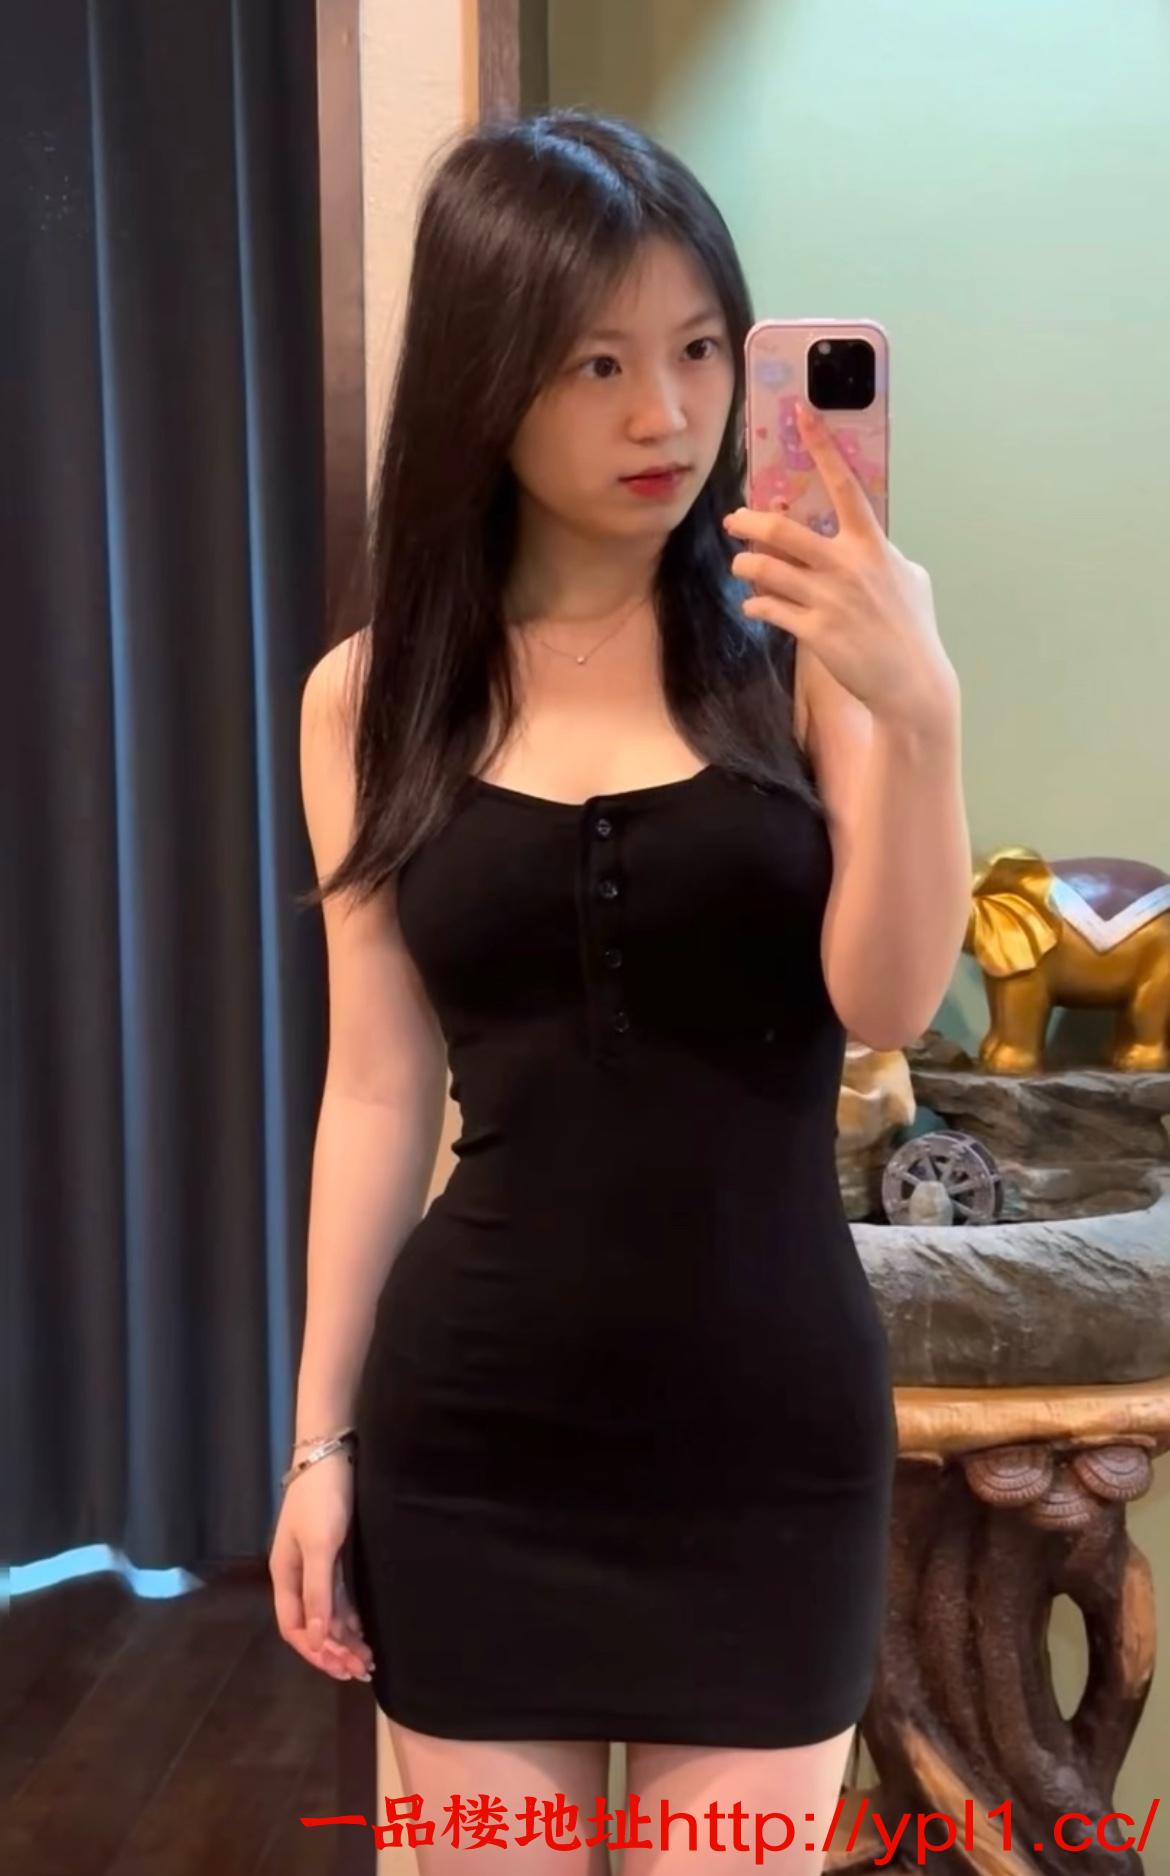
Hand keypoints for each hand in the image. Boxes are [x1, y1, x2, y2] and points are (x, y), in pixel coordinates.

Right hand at [269, 1456, 375, 1682]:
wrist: (330, 1453)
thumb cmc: (321, 1498)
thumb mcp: (320, 1544)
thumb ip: (317, 1590)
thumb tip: (316, 1638)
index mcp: (285, 1576)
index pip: (295, 1628)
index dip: (315, 1652)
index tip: (341, 1669)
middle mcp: (297, 1575)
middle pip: (311, 1625)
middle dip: (333, 1650)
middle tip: (362, 1670)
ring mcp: (314, 1564)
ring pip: (326, 1612)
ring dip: (344, 1637)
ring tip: (366, 1659)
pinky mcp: (332, 1552)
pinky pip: (337, 1595)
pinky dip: (348, 1615)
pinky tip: (362, 1629)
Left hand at [724, 401, 958, 732]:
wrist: (912, 683)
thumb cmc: (914, 630)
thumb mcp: (912, 580)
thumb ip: (886, 555)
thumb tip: (876, 545)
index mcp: (872, 545)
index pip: (844, 484)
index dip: (820, 445)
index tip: (800, 413)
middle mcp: (848, 565)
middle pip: (783, 529)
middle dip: (749, 522)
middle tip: (733, 520)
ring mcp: (829, 599)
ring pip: (766, 570)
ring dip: (746, 566)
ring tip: (742, 567)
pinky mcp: (815, 631)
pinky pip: (769, 609)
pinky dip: (755, 604)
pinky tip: (754, 606)